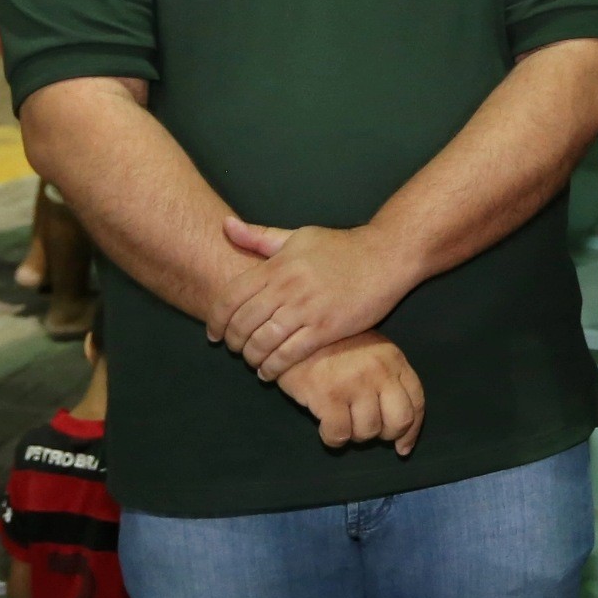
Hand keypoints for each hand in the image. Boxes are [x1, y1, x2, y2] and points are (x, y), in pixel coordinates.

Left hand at [211, 221, 420, 381]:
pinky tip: (269, 371)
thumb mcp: (298, 235)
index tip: (213, 333)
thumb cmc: (341, 246)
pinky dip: (274, 367)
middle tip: (234, 349)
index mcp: (277, 265)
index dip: (216, 319)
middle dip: (232, 341)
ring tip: (252, 361)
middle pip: (243, 323)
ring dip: (251, 357)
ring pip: (263, 342)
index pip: (231, 297)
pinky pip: (290, 354)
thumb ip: (259, 237)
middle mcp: (287, 287)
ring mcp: (306, 309)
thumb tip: (225, 225)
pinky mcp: (326, 328)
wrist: (385, 256)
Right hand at [278, 333, 424, 453]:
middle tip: (365, 430)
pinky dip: (333, 438)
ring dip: (354, 435)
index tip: (402, 447)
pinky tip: (325, 424)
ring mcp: (354, 382)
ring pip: (368, 432)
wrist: (292, 336)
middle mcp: (379, 370)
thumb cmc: (332, 348)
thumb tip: (403, 434)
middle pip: (399, 421)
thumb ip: (388, 382)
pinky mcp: (328, 396)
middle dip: (384, 435)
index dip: (411, 431)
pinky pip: (339, 435)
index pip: (416, 402)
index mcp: (393, 358)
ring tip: (341, 419)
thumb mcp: (370, 353)